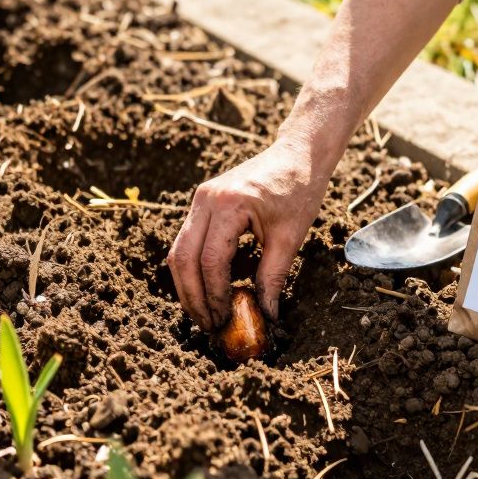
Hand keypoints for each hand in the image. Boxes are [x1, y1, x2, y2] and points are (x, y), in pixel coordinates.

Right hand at [168, 138, 328, 330]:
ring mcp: (200, 199)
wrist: (298, 153)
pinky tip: (208, 288)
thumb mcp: (290, 238)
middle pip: (182, 258)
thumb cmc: (299, 190)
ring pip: (178, 251)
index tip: (225, 320)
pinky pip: (188, 241)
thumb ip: (272, 277)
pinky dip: (194, 268)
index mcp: (229, 205)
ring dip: (188, 285)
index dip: (215, 295)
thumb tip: (267, 315)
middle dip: (192, 297)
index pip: (211, 261)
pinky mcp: (202, 202)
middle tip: (208, 325)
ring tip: (205, 312)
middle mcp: (205, 200)